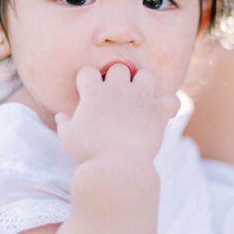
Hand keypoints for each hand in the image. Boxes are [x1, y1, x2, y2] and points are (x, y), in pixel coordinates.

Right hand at [56, 64, 178, 164]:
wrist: (116, 166)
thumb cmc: (89, 153)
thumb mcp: (68, 138)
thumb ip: (65, 124)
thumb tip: (61, 117)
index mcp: (94, 93)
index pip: (87, 71)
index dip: (87, 82)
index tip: (87, 96)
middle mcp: (118, 89)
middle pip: (119, 68)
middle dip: (117, 79)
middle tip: (116, 99)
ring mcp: (140, 99)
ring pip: (147, 75)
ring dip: (144, 85)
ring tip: (140, 100)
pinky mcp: (158, 112)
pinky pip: (172, 100)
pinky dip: (169, 106)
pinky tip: (162, 115)